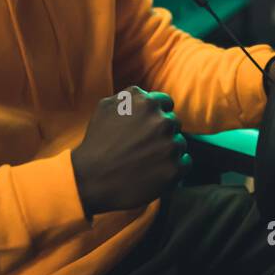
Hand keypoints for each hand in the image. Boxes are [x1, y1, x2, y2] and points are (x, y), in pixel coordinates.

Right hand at [72, 87, 188, 216]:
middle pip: (174, 123)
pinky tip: (156, 172)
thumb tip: (145, 95)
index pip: (166, 103)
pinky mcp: (174, 169)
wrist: (89, 179)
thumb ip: (130, 96)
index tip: (147, 128)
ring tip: (145, 161)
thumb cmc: (96, 143)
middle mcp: (162, 121)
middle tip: (143, 147)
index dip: (157, 115)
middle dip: (162, 133)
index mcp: (147, 103)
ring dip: (167, 150)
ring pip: (180, 143)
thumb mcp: (105, 107)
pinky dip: (175, 167)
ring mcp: (170, 146)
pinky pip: (185, 163)